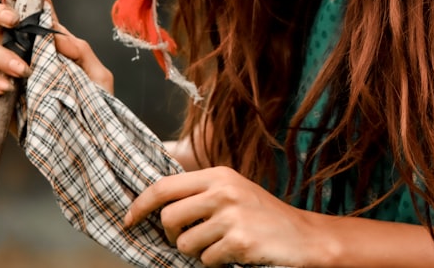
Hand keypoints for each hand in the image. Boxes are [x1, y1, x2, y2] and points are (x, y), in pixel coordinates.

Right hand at [0, 0, 114, 100]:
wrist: (89, 145)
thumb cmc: (96, 107)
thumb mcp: (99, 76)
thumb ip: (80, 52)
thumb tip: (55, 36)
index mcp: (50, 42)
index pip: (35, 9)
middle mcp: (25, 54)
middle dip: (0, 14)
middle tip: (15, 20)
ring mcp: (9, 76)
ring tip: (22, 70)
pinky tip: (8, 88)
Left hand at [124, 166, 324, 266]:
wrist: (305, 237)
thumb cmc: (264, 217)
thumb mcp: (234, 192)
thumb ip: (201, 194)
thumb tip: (155, 206)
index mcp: (219, 175)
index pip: (164, 186)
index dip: (140, 204)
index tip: (128, 219)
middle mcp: (223, 191)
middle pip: (168, 217)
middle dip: (172, 235)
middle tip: (189, 239)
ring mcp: (232, 215)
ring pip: (184, 243)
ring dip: (197, 252)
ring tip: (220, 245)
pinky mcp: (239, 241)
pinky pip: (205, 260)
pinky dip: (215, 263)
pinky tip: (235, 254)